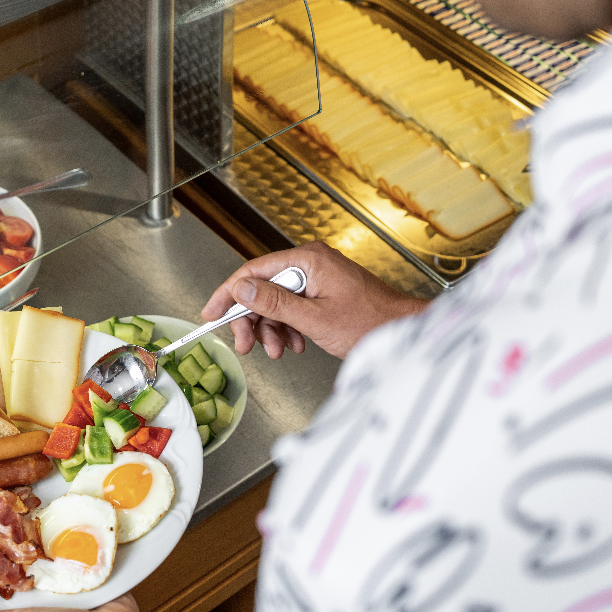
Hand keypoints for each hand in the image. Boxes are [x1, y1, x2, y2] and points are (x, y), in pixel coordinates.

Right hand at [201, 242, 428, 359]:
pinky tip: (296, 344)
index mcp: (308, 261)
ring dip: (271, 329)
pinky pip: (292, 308)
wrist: (400, 332)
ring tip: (278, 350)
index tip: (211, 313)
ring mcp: (317, 278)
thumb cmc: (369, 322)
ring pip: (275, 302)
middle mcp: (310, 264)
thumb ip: (274, 302)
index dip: (228, 294)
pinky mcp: (322, 292)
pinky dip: (288, 328)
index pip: (253, 272)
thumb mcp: (313, 318)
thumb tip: (242, 290)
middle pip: (262, 289)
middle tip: (246, 345)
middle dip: (252, 320)